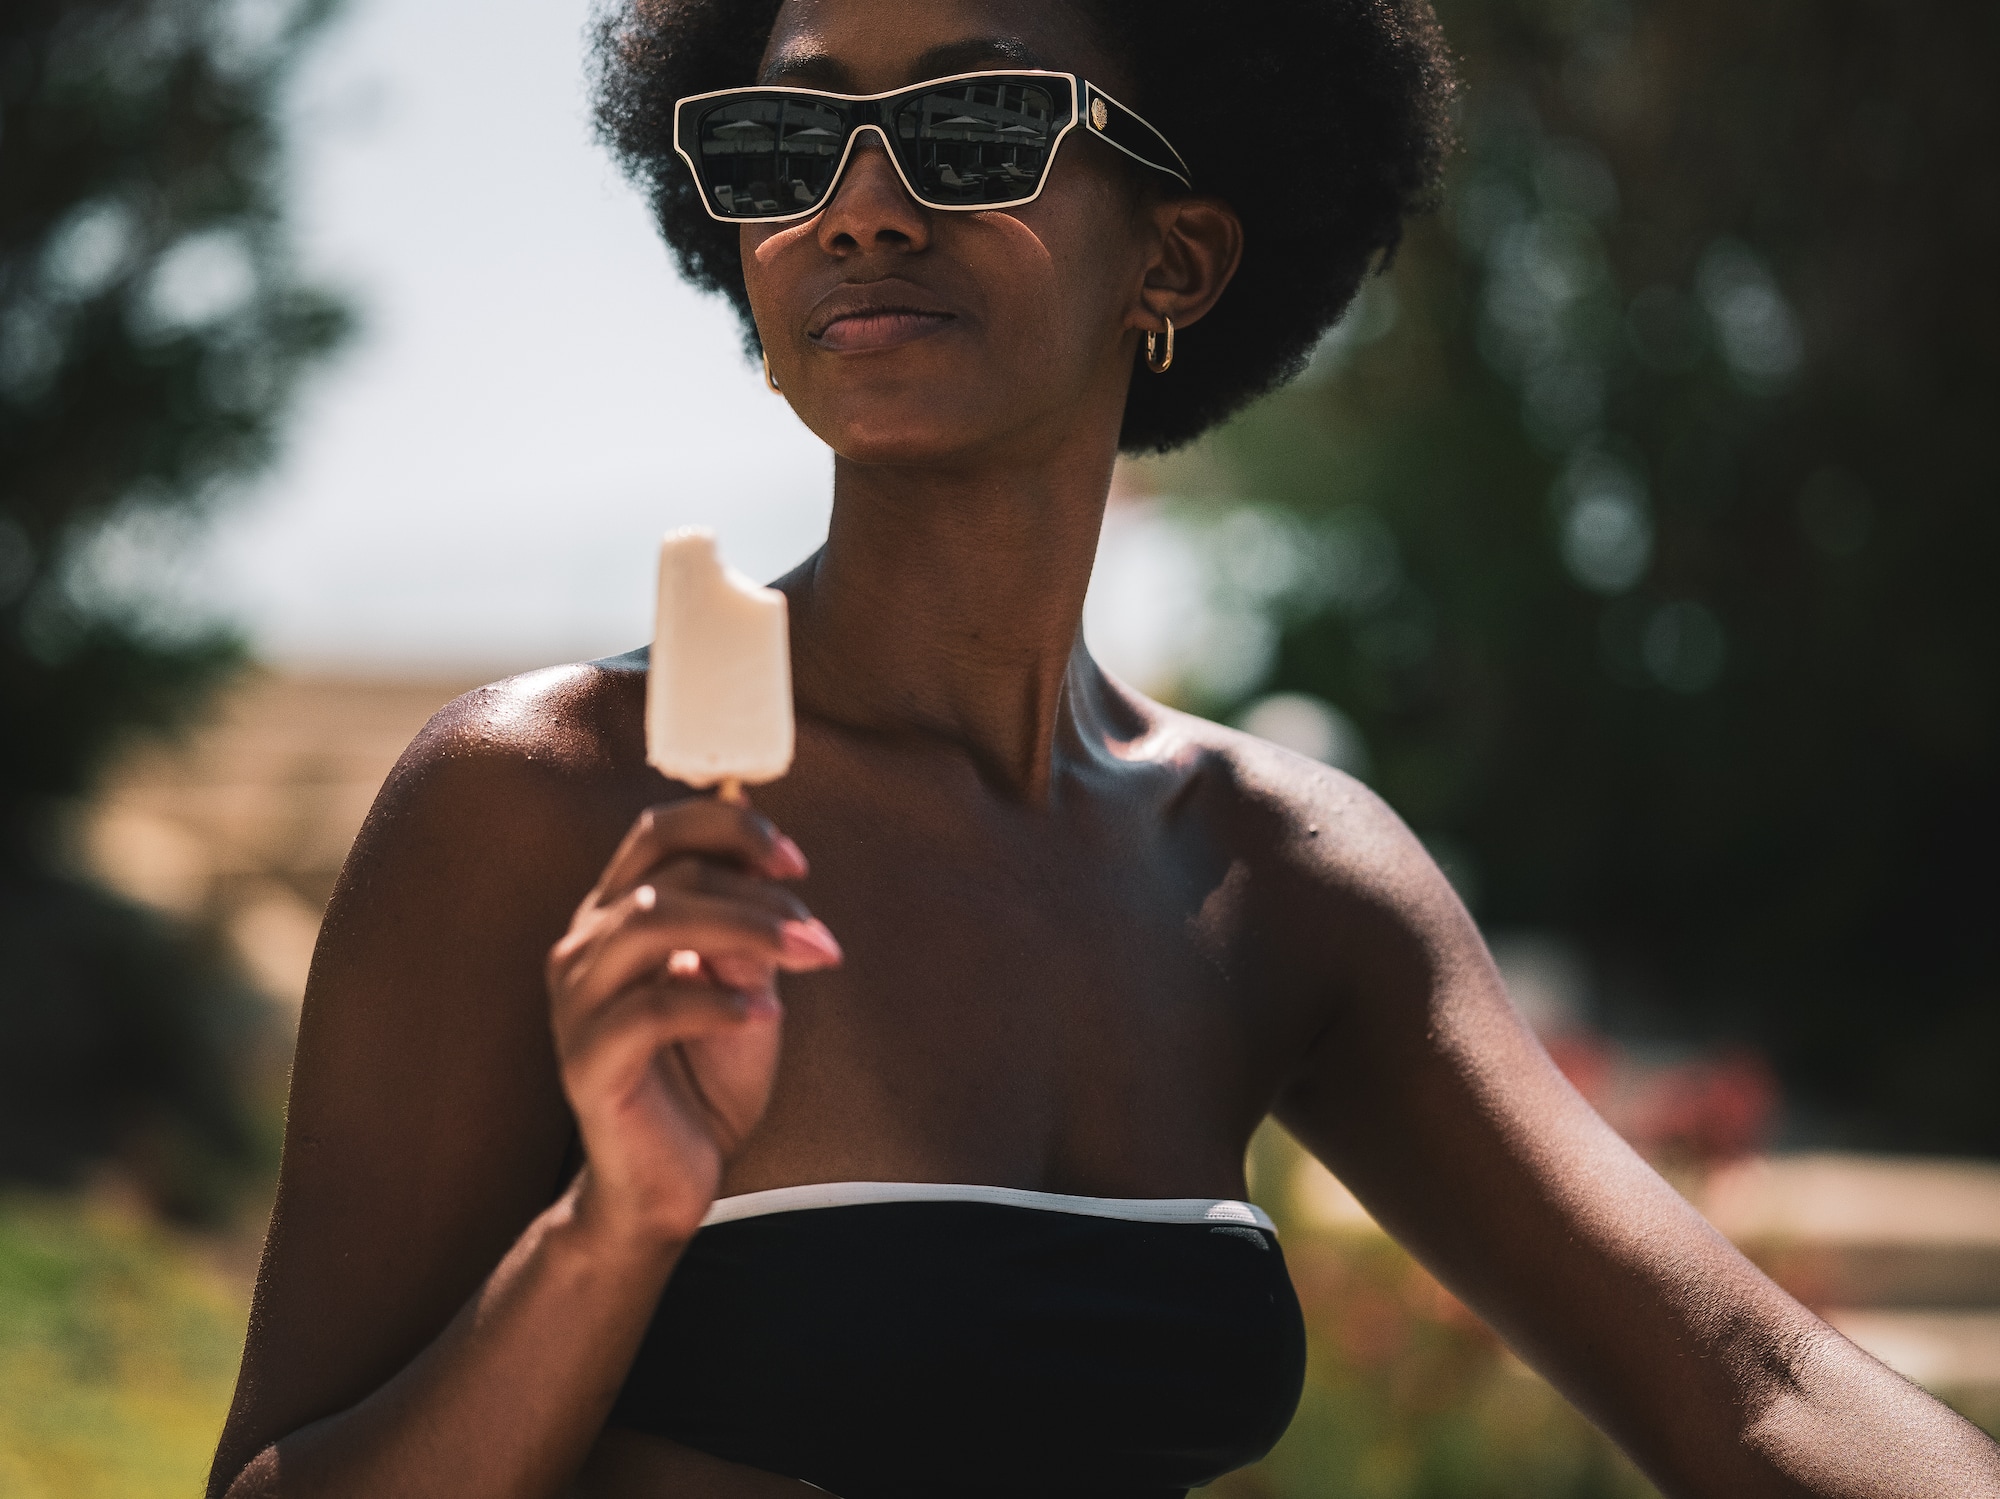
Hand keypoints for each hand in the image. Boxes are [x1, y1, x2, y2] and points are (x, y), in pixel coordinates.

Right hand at [546, 798, 839, 1247]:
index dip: (729, 827)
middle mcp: (584, 946)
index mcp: (617, 914)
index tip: (797, 861)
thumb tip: (758, 828)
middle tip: (820, 936)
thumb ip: (744, 920)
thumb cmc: (708, 1076)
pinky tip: (766, 1017)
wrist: (674, 1181)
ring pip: (651, 923)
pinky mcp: (586, 1061)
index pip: (658, 830)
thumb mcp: (744, 984)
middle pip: (666, 874)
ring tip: (806, 958)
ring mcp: (577, 1002)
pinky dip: (717, 1004)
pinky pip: (649, 1010)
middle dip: (758, 896)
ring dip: (744, 931)